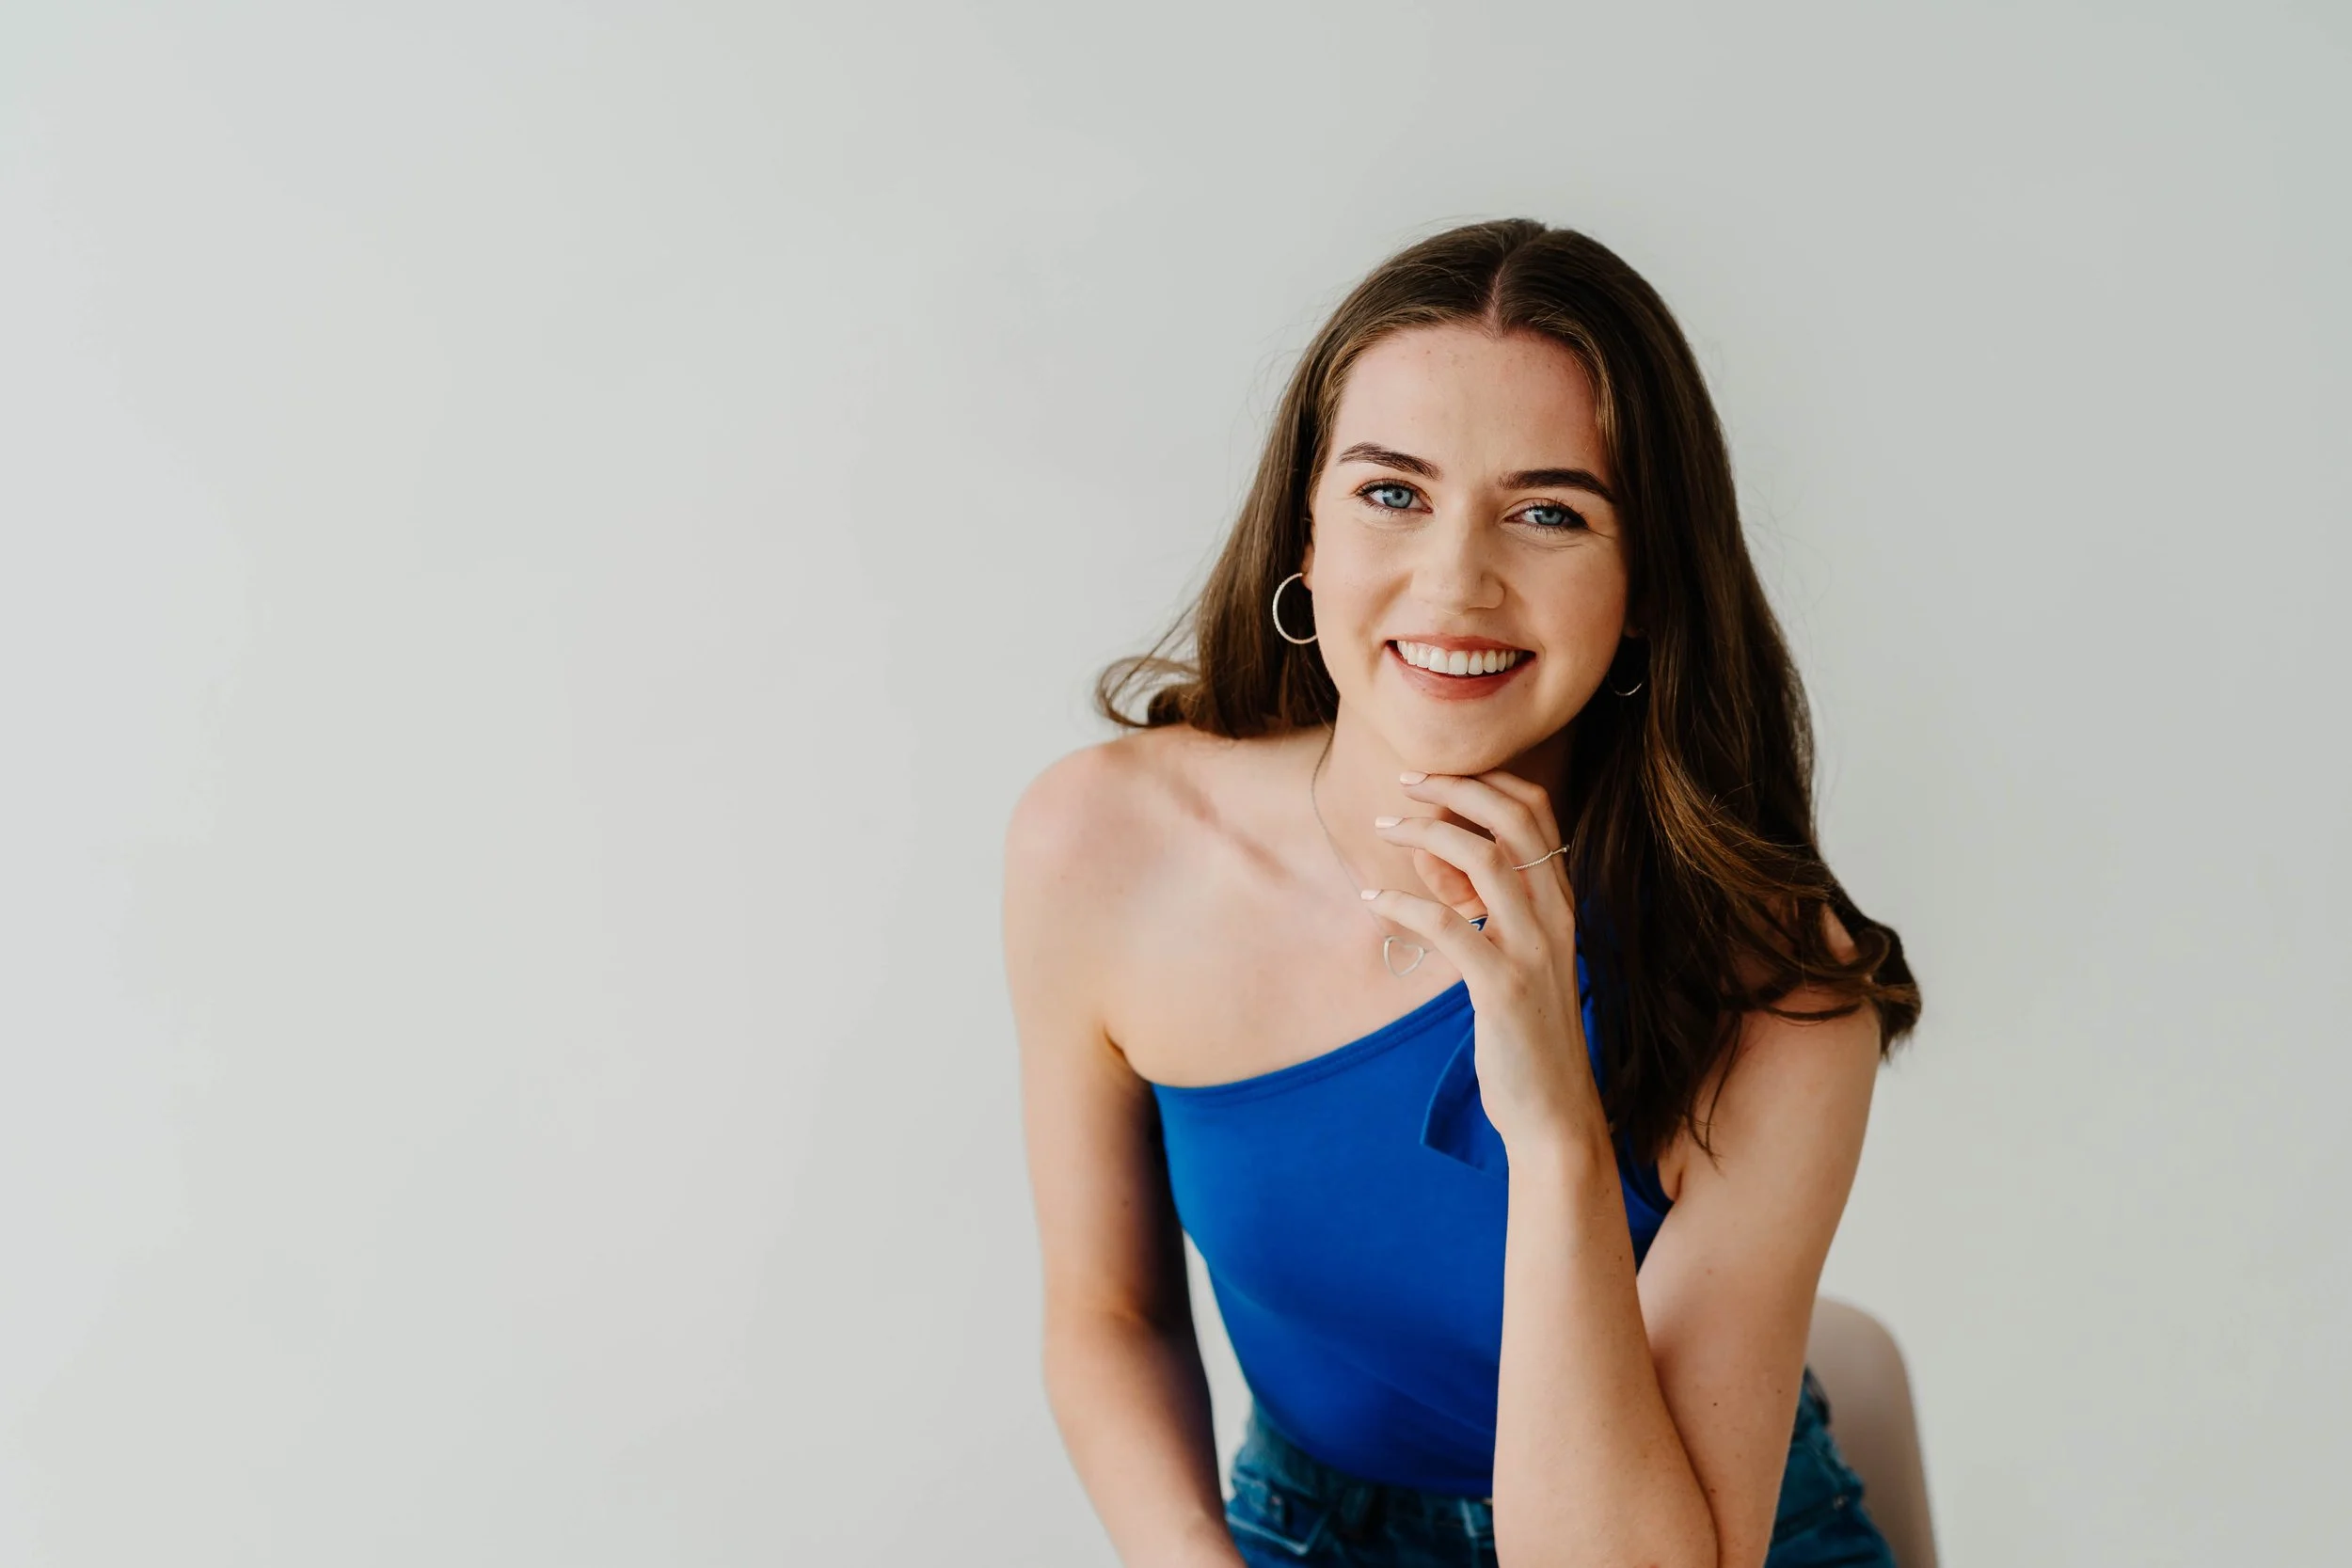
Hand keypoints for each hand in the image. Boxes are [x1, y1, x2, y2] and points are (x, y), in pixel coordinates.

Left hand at [1364, 770, 1606, 1155]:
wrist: (1555, 1111)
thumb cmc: (1525, 1031)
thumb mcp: (1509, 954)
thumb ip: (1477, 903)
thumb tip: (1428, 853)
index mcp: (1562, 903)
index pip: (1539, 813)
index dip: (1489, 781)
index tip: (1439, 776)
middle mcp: (1556, 916)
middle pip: (1514, 820)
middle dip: (1456, 788)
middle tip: (1406, 781)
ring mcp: (1533, 950)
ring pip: (1482, 858)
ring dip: (1426, 832)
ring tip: (1384, 827)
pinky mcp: (1502, 987)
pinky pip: (1447, 924)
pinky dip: (1404, 902)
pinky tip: (1373, 898)